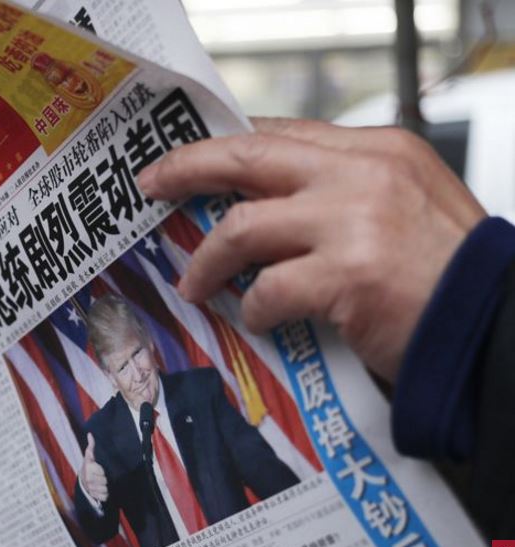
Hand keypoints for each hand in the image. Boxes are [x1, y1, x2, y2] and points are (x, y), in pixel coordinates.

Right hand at [81, 433, 107, 502]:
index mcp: (88, 468)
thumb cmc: (88, 466)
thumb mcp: (89, 456)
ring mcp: (90, 488)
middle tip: (101, 477)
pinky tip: (102, 490)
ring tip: (102, 484)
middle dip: (105, 479)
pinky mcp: (93, 496)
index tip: (99, 469)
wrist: (82, 480)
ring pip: (105, 489)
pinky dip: (105, 495)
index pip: (102, 472)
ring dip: (105, 487)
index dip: (103, 470)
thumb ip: (91, 445)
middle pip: (104, 481)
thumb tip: (90, 434)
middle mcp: (88, 479)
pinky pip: (104, 497)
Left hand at [137, 117, 485, 382]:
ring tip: (194, 285)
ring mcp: (354, 221)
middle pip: (248, 157)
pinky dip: (253, 308)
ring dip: (207, 261)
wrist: (494, 327)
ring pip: (242, 227)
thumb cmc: (445, 275)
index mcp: (376, 151)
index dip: (225, 146)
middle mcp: (362, 173)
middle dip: (188, 168)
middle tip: (152, 185)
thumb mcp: (402, 206)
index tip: (188, 159)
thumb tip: (265, 203)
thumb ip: (340, 192)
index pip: (281, 134)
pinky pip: (268, 289)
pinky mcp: (348, 274)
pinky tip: (259, 320)